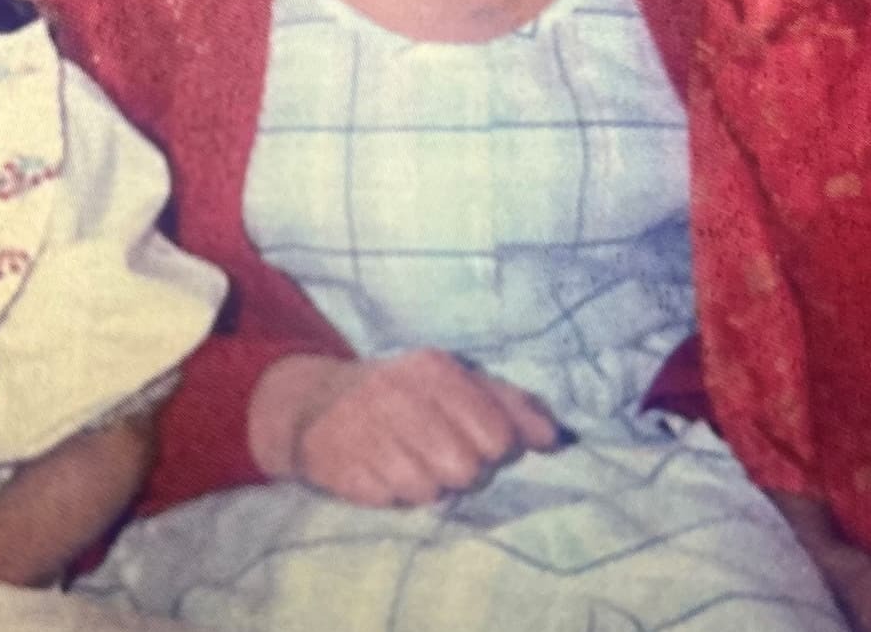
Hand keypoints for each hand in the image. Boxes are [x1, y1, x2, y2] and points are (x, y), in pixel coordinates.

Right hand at [251, 350, 569, 507]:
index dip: (495, 449)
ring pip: (431, 490)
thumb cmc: (402, 395)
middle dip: (461, 470)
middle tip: (438, 454)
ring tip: (408, 462)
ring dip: (425, 485)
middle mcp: (401, 395)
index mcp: (437, 370)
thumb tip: (557, 439)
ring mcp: (367, 431)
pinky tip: (380, 470)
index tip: (477, 441)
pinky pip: (392, 500)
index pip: (498, 434)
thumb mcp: (454, 383)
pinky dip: (392, 493)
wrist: (313, 403)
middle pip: (468, 469)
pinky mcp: (342, 467)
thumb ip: (511, 405)